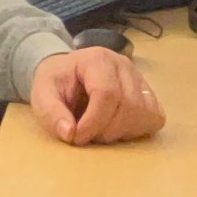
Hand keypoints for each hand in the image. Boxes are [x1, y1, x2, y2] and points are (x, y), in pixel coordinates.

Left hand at [30, 48, 165, 144]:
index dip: (94, 122)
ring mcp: (140, 78)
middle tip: (87, 134)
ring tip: (100, 129)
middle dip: (106, 130)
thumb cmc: (56, 84)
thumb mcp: (42, 95)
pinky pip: (155, 118)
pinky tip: (117, 127)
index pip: (107, 94)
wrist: (67, 74)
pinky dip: (138, 129)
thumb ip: (51, 112)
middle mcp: (123, 65)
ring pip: (144, 114)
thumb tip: (69, 133)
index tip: (77, 137)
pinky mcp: (149, 94)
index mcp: (97, 59)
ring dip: (122, 132)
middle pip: (129, 106)